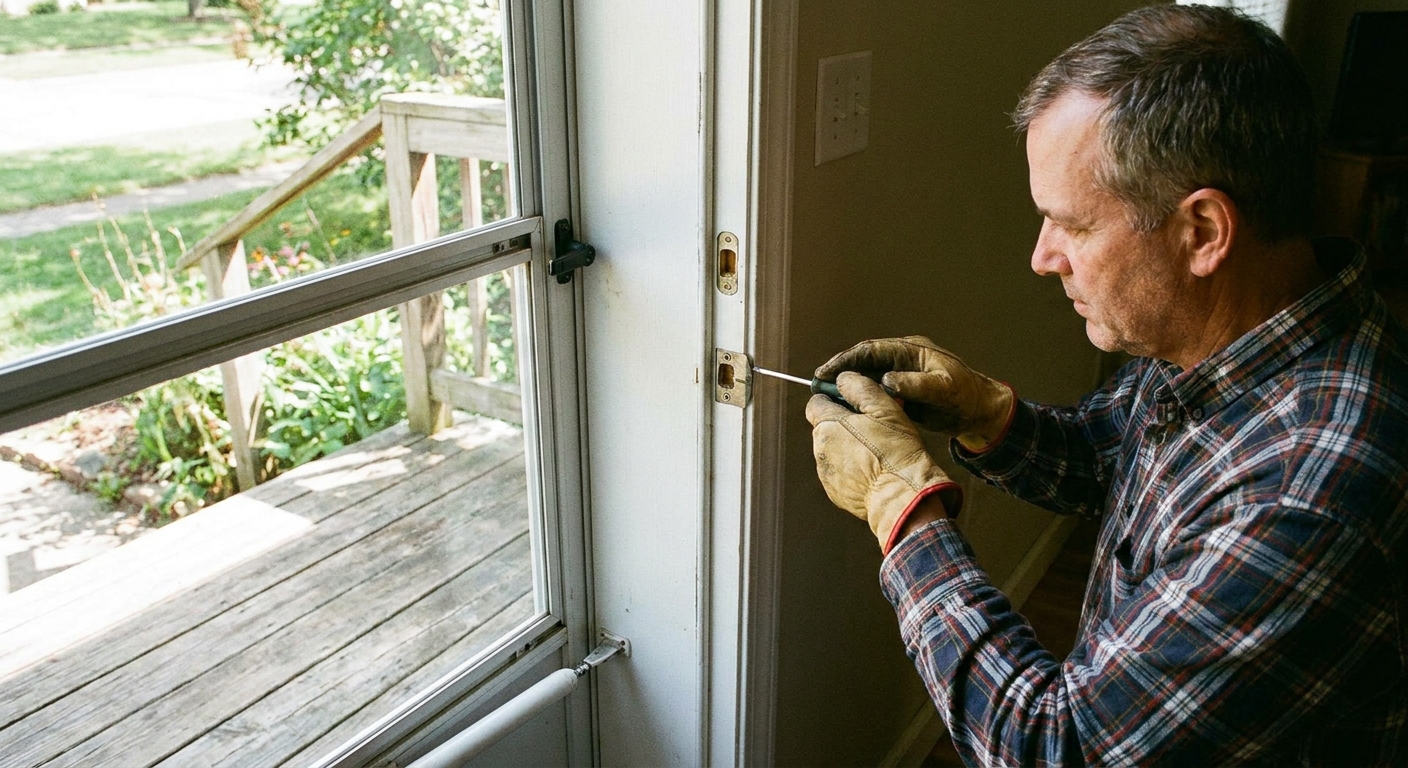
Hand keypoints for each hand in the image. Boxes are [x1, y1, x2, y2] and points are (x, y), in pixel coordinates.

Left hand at [806, 372, 960, 552]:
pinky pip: (840, 473)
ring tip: (877, 450)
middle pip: (826, 427)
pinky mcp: (835, 492)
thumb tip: (843, 379)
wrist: (903, 497)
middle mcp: (819, 450)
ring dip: (849, 446)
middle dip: (845, 423)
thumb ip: (859, 387)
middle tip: (874, 425)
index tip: (854, 403)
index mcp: (827, 426)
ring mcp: (826, 473)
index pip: (816, 402)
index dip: (835, 399)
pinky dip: (853, 468)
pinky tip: (874, 470)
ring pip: (834, 450)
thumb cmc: (895, 451)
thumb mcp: (884, 408)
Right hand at [815, 335, 1014, 450]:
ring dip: (847, 386)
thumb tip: (886, 380)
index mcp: (910, 351)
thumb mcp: (943, 388)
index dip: (845, 359)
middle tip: (817, 385)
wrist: (980, 411)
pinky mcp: (901, 392)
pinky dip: (860, 399)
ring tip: (826, 399)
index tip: (825, 371)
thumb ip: (915, 384)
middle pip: (863, 361)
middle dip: (839, 371)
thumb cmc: (966, 395)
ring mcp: (900, 375)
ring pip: (866, 377)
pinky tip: (847, 410)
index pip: (870, 350)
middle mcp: (902, 360)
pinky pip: (875, 392)